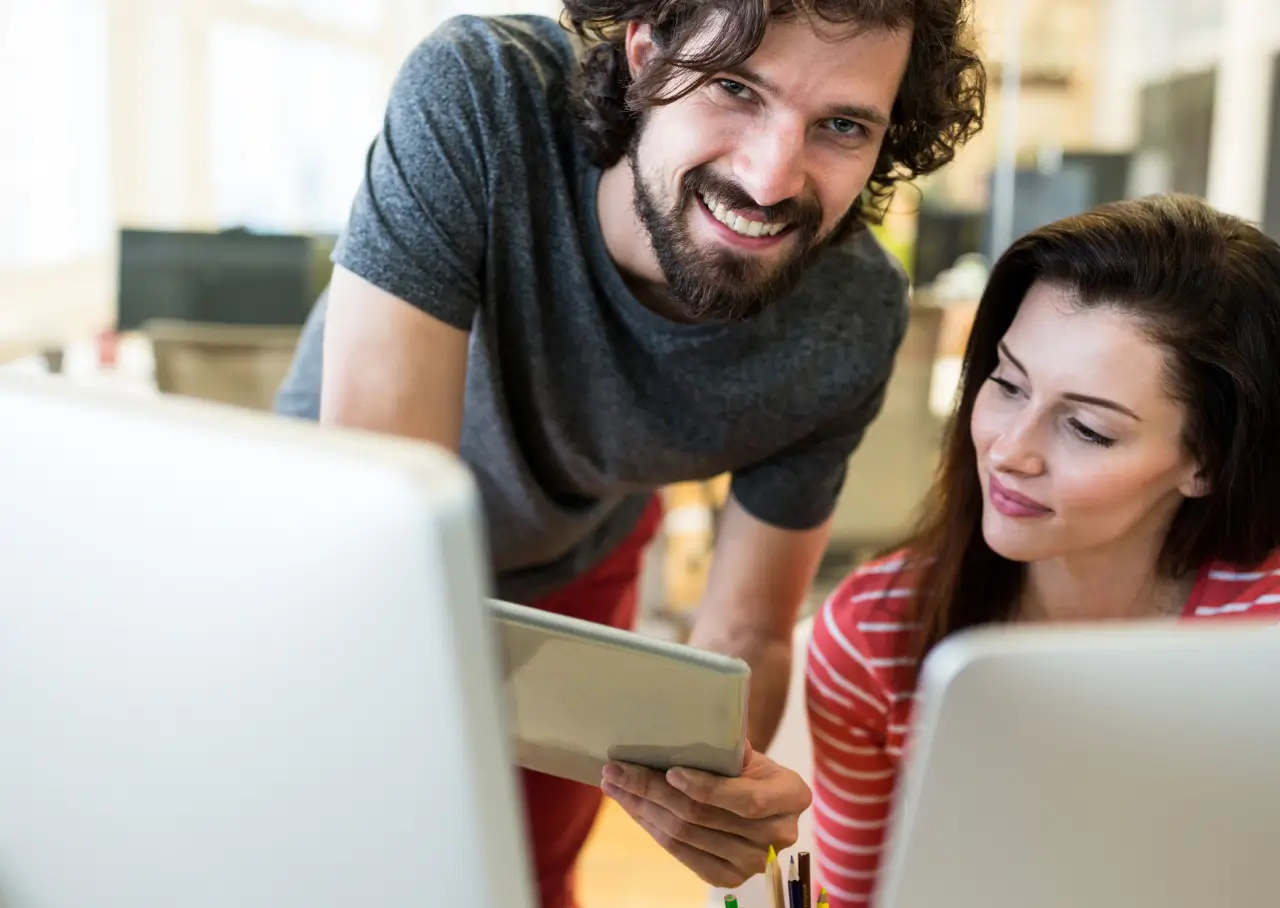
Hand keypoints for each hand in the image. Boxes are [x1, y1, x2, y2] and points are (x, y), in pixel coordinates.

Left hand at [601, 741, 811, 886]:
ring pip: (685, 835)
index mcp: (792, 795)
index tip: (670, 770)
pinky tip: (632, 807)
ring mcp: (754, 862)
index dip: (706, 787)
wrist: (759, 799)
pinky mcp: (729, 878)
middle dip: (653, 791)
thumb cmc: (748, 767)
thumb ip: (726, 745)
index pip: (745, 799)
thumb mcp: (746, 751)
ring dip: (642, 808)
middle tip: (617, 770)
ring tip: (614, 784)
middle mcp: (779, 835)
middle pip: (704, 817)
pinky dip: (651, 827)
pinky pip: (680, 853)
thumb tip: (687, 730)